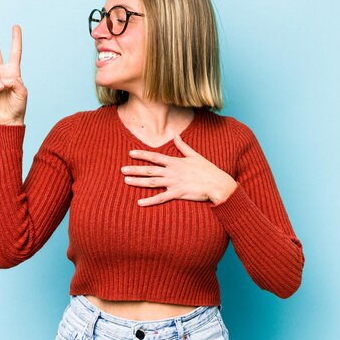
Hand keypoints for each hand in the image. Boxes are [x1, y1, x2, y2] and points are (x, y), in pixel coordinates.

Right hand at [0, 24, 27, 124]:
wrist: (9, 119)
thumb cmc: (18, 106)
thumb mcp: (23, 92)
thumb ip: (16, 82)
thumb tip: (2, 78)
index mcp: (13, 72)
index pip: (15, 53)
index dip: (16, 40)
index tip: (16, 27)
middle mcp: (2, 72)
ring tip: (0, 88)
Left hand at [121, 135, 237, 206]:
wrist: (218, 184)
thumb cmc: (208, 170)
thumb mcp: (195, 155)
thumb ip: (183, 147)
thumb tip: (176, 136)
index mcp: (175, 162)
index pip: (155, 157)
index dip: (142, 155)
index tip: (130, 153)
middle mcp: (172, 172)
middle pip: (149, 170)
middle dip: (135, 169)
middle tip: (122, 170)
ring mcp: (174, 183)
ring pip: (152, 183)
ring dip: (138, 182)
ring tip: (126, 181)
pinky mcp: (178, 194)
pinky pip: (161, 198)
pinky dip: (149, 201)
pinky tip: (139, 202)